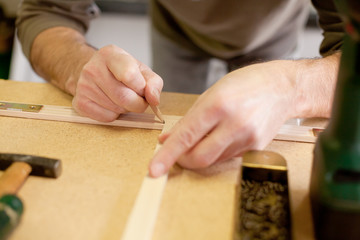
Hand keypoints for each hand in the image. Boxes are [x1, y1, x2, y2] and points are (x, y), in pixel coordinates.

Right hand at [72, 45, 162, 121]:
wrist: (95, 72)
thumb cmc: (122, 72)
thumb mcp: (141, 70)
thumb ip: (154, 83)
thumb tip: (154, 99)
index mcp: (110, 54)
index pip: (129, 75)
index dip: (141, 88)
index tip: (143, 89)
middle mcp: (93, 68)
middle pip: (124, 97)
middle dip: (137, 104)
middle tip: (138, 99)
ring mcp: (84, 86)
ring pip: (116, 109)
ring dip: (126, 109)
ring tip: (122, 98)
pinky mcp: (80, 103)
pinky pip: (106, 118)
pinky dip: (114, 115)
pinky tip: (111, 104)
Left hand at [149, 61, 297, 176]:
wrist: (282, 87)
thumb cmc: (244, 84)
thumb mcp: (211, 94)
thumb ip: (188, 120)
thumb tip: (167, 140)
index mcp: (218, 105)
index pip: (186, 137)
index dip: (168, 155)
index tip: (154, 169)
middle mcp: (234, 124)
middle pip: (200, 158)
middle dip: (182, 160)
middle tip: (177, 155)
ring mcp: (248, 138)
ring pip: (213, 160)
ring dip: (200, 154)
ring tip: (203, 138)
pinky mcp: (256, 148)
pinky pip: (227, 157)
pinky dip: (216, 152)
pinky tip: (221, 137)